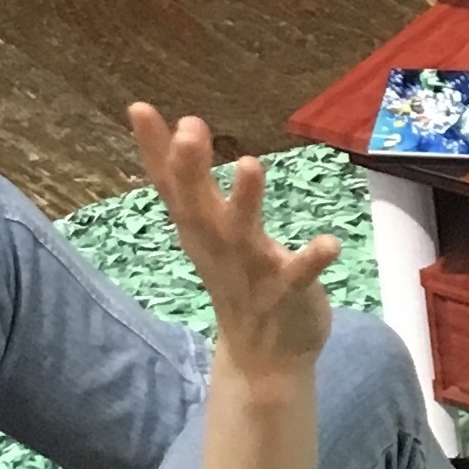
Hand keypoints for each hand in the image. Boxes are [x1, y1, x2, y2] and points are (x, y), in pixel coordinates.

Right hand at [128, 104, 335, 382]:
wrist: (264, 360)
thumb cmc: (235, 276)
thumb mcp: (204, 228)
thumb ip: (190, 182)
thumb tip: (175, 124)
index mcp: (198, 228)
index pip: (169, 184)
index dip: (153, 149)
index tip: (139, 108)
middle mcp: (218, 246)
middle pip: (197, 205)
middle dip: (191, 168)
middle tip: (188, 127)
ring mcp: (252, 271)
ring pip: (243, 234)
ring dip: (245, 201)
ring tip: (250, 164)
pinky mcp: (288, 293)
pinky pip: (299, 275)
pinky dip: (312, 259)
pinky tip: (329, 243)